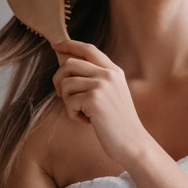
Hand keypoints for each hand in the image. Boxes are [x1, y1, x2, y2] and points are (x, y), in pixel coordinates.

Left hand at [51, 41, 150, 165]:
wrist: (132, 142)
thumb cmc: (118, 122)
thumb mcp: (112, 93)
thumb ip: (97, 78)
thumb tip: (68, 68)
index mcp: (114, 71)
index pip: (88, 49)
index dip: (70, 44)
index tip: (56, 45)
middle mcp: (108, 74)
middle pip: (70, 63)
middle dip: (58, 79)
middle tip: (60, 94)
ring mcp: (101, 85)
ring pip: (66, 83)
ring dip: (67, 101)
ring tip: (81, 112)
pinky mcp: (94, 99)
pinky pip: (68, 102)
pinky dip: (72, 114)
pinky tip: (86, 121)